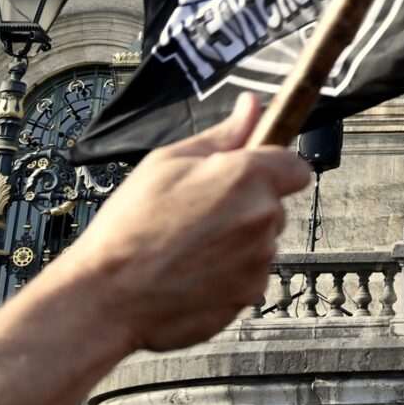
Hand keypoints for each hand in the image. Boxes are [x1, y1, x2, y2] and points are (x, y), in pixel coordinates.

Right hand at [45, 92, 310, 352]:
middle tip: (198, 215)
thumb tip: (252, 106)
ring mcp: (260, 260)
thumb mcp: (166, 163)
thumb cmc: (130, 226)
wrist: (108, 299)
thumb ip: (222, 136)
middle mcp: (263, 217)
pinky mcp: (251, 294)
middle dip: (247, 207)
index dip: (273, 170)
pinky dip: (230, 275)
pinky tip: (193, 275)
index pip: (295, 167)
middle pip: (274, 206)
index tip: (246, 177)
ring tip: (189, 249)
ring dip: (238, 243)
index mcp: (247, 176)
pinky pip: (250, 276)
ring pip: (261, 243)